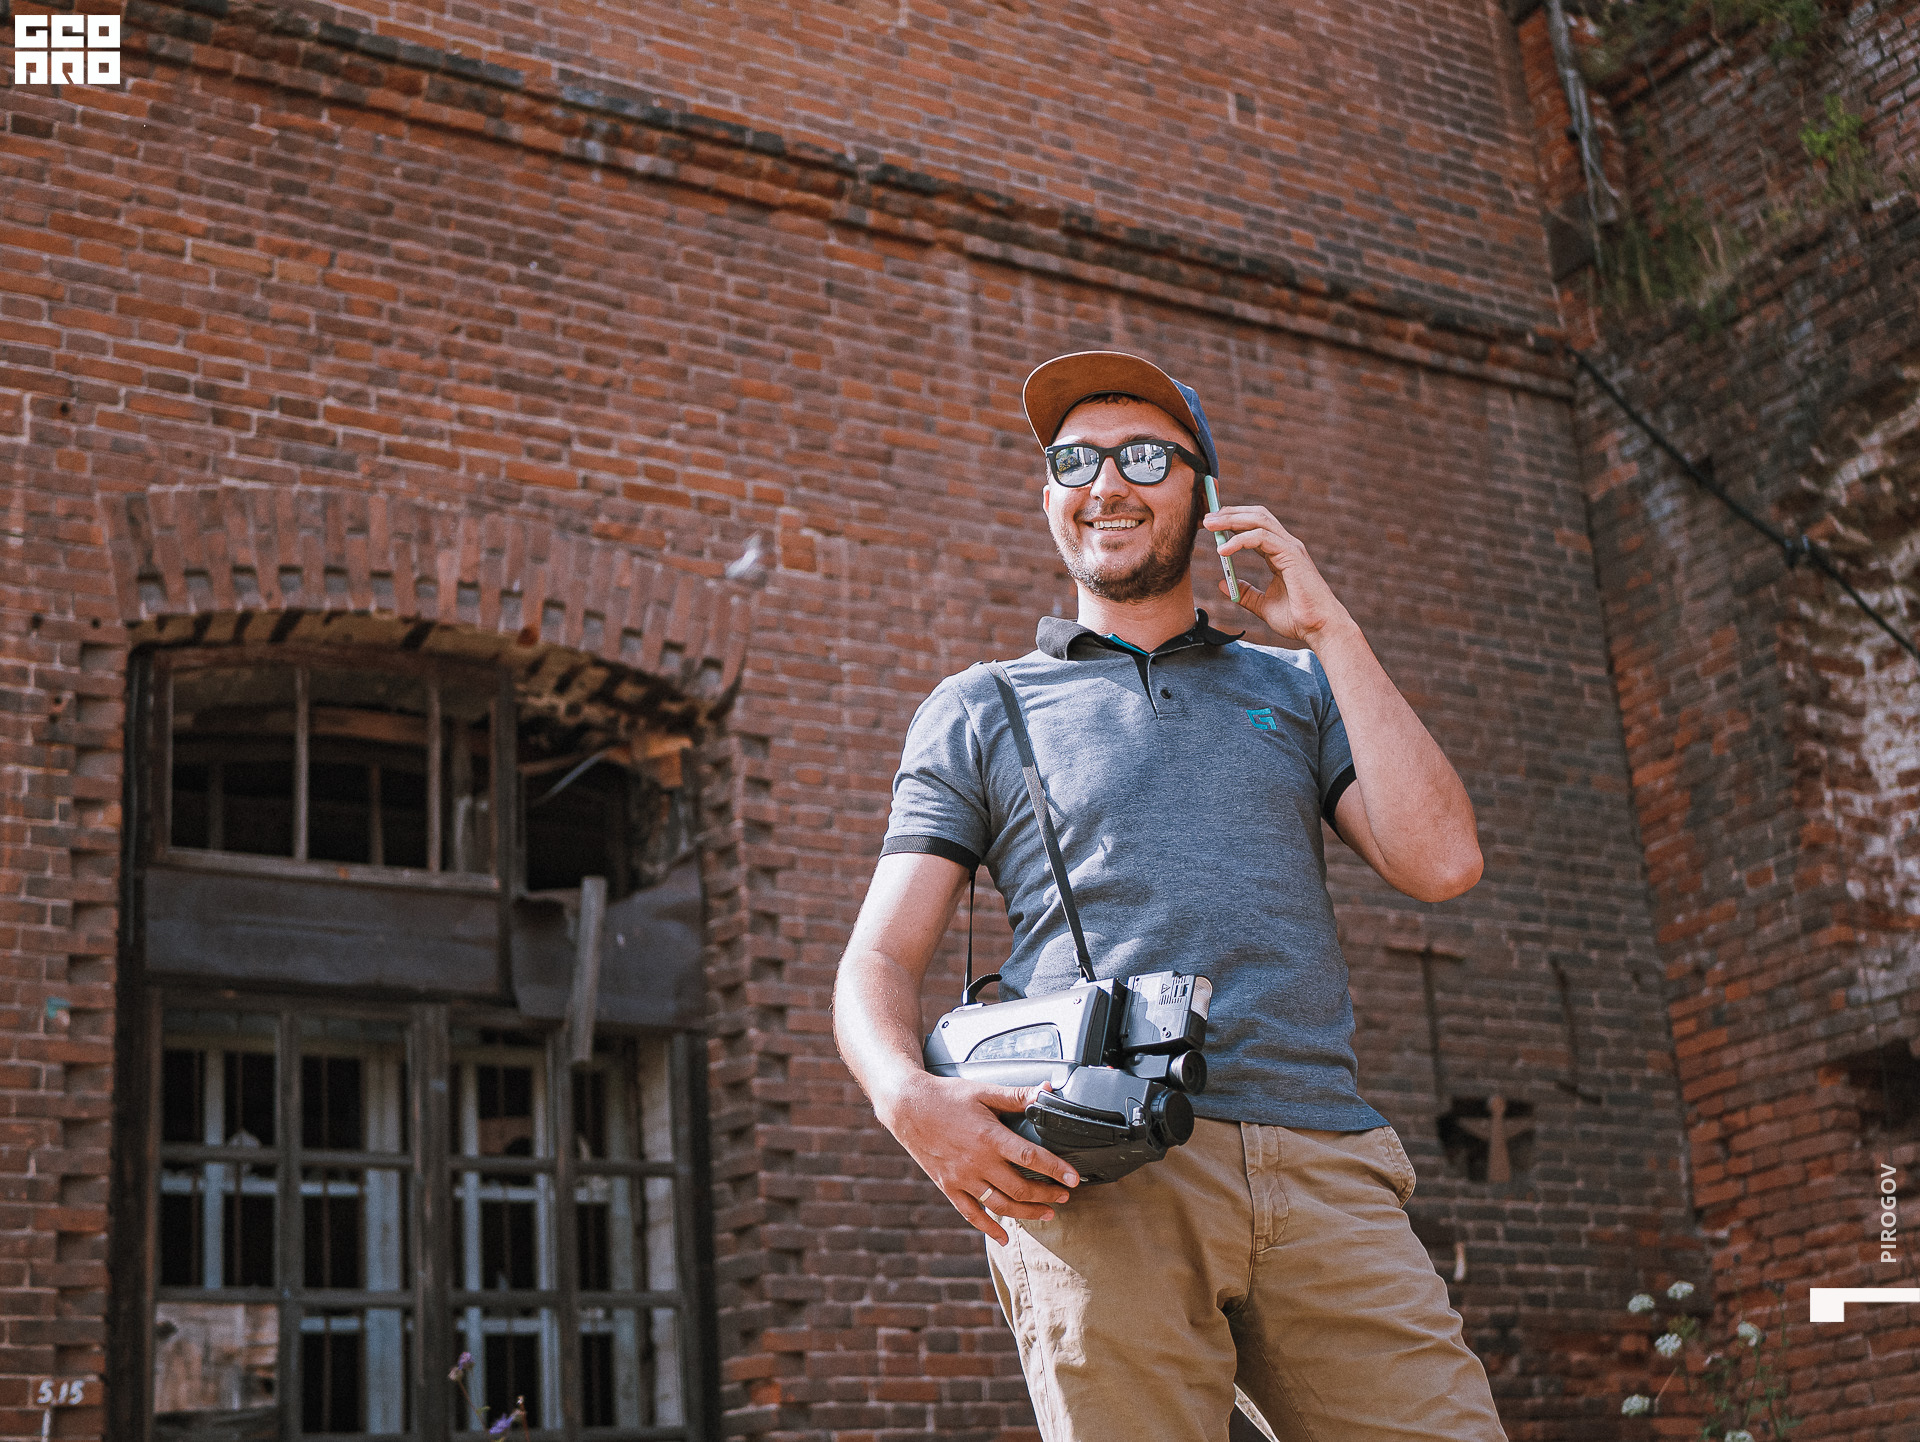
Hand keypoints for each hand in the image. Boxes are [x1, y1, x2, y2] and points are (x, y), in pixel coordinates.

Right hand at [878, 1072, 1078, 1244]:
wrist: (907, 1107)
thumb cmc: (946, 1097)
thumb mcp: (983, 1091)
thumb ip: (1017, 1095)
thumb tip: (1047, 1091)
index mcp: (989, 1137)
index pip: (1030, 1157)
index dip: (1055, 1170)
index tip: (1074, 1180)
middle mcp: (976, 1162)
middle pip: (1019, 1187)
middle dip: (1046, 1195)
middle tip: (1064, 1197)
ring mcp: (961, 1178)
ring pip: (1000, 1205)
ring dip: (1026, 1213)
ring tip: (1046, 1214)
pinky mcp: (948, 1187)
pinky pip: (971, 1214)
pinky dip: (988, 1228)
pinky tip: (1003, 1238)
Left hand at [1203, 505, 1353, 647]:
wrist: (1319, 629)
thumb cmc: (1298, 618)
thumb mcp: (1264, 605)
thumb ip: (1245, 593)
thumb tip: (1222, 584)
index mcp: (1279, 553)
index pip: (1254, 527)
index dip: (1232, 522)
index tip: (1210, 526)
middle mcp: (1286, 545)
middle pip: (1256, 516)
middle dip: (1229, 514)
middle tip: (1205, 520)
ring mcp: (1290, 547)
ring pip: (1259, 520)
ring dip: (1231, 520)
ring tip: (1209, 525)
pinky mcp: (1291, 555)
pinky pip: (1262, 537)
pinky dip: (1240, 540)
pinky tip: (1223, 550)